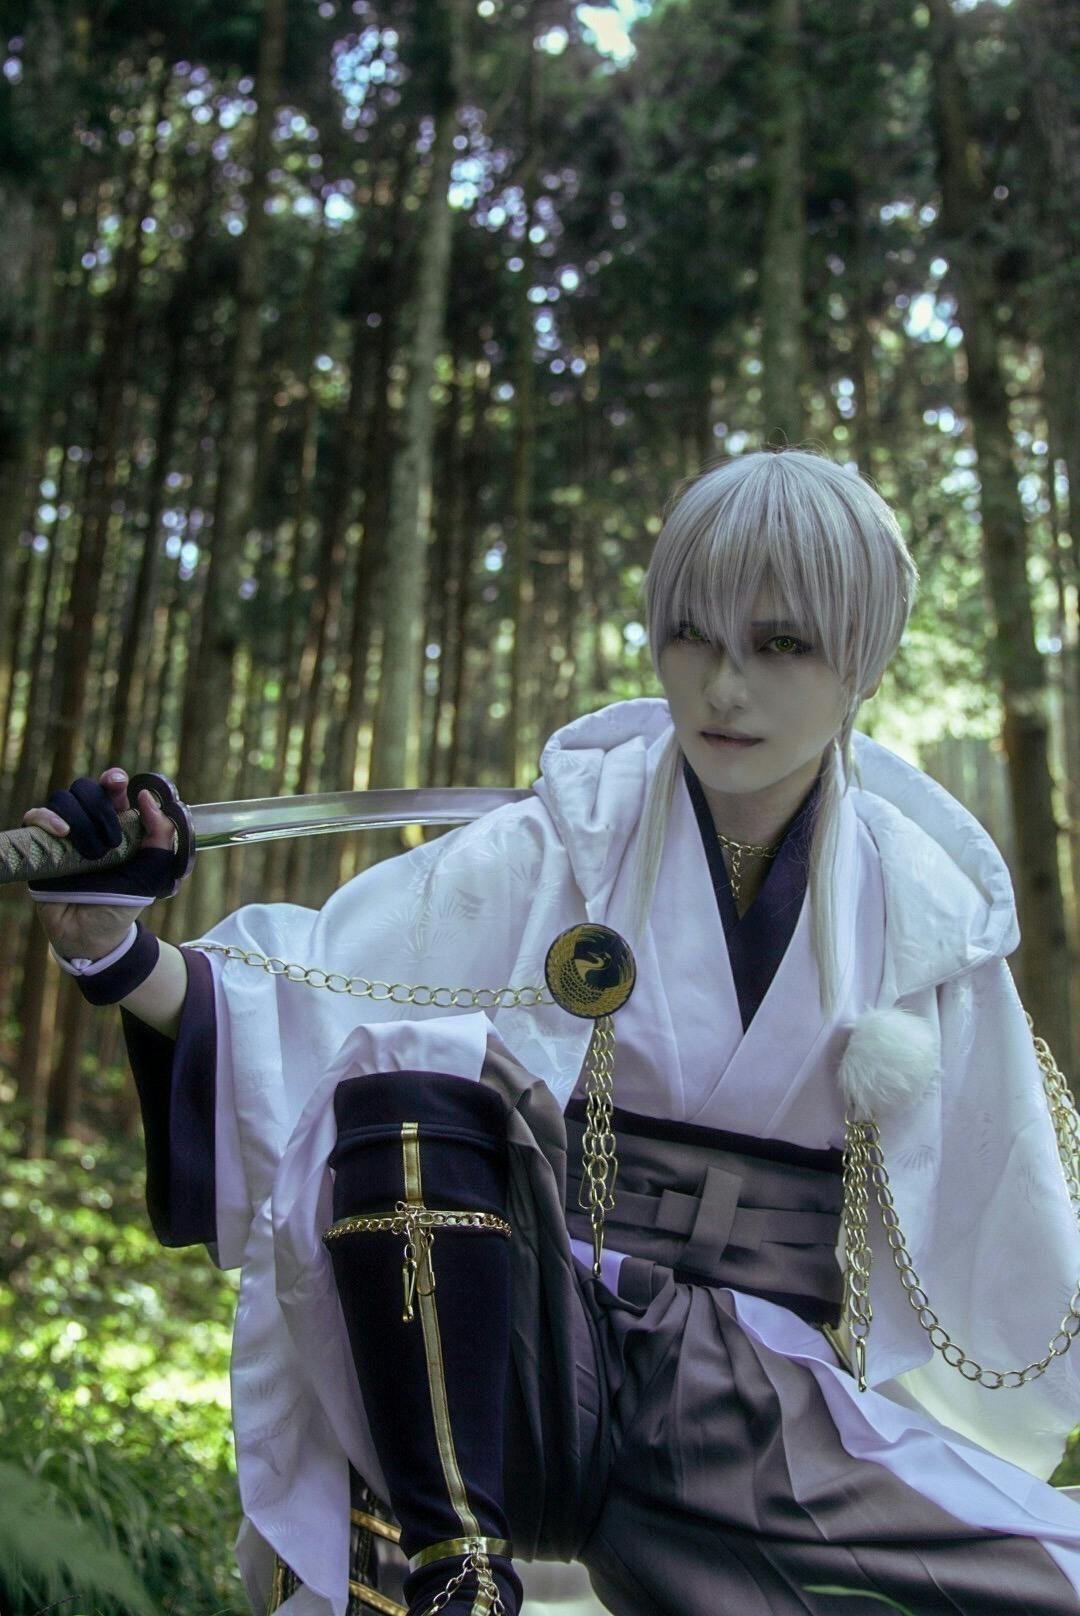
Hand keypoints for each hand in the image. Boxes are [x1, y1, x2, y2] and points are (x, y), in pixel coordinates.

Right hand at [23, 767, 178, 961]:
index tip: (118, 782)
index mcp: (116, 825)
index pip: (112, 790)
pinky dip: (47, 818)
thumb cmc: (121, 904)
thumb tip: (148, 799)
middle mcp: (88, 825)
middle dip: (99, 807)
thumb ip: (161, 837)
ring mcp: (62, 835)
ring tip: (92, 853)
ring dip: (79, 819)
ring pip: (62, 800)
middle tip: (112, 841)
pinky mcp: (40, 847)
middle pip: (86, 789)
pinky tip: (62, 833)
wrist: (92, 936)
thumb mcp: (152, 873)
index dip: (113, 780)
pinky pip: (34, 817)